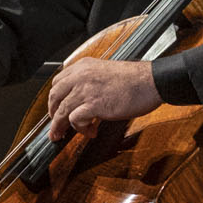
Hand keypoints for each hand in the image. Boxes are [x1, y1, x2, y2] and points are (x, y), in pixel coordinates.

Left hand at [45, 58, 163, 133]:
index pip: (58, 81)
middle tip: (55, 125)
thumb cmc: (135, 79)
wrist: (150, 81)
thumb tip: (85, 98)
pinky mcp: (93, 105)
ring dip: (60, 127)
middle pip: (54, 96)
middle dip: (52, 113)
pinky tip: (90, 132)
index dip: (55, 98)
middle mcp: (81, 76)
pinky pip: (75, 120)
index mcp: (84, 66)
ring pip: (61, 111)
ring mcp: (86, 90)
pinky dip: (80, 129)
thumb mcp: (106, 72)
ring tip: (62, 135)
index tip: (57, 107)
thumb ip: (92, 81)